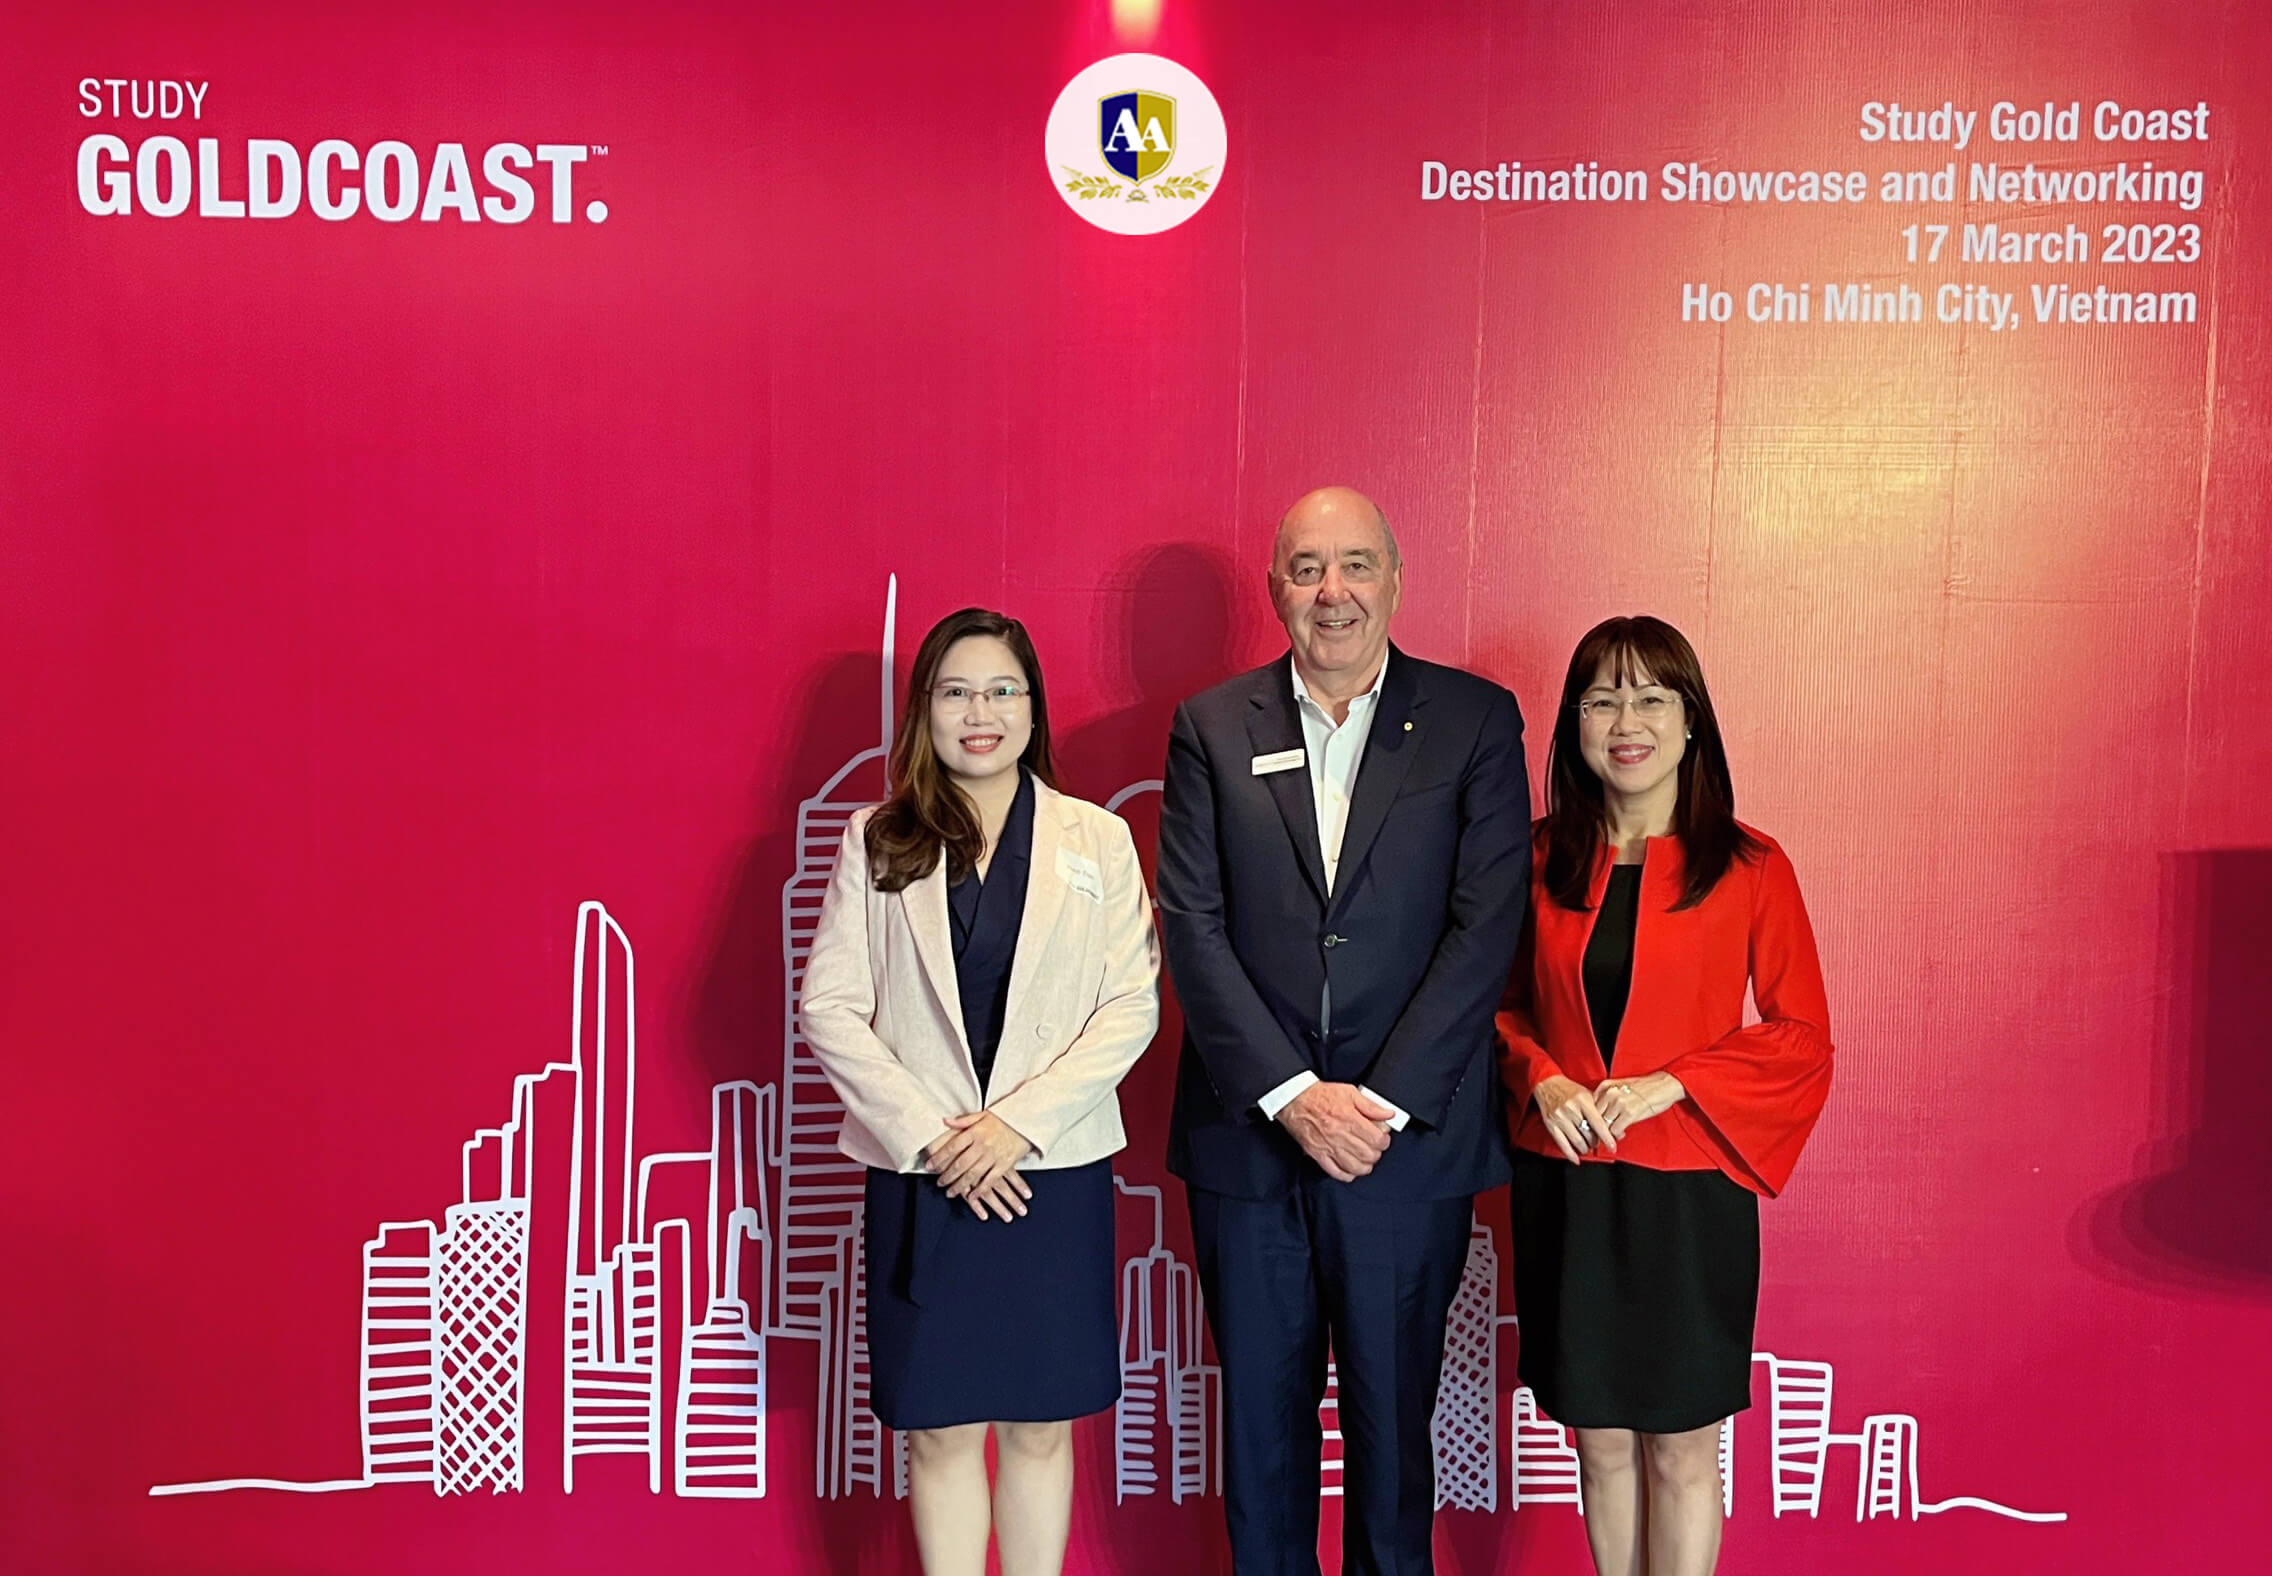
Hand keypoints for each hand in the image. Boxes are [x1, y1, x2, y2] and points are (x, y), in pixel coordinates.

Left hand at [927, 1111, 1033, 1219]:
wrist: (1027, 1121)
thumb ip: (962, 1120)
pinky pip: (990, 1180)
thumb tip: (945, 1121)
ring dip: (959, 1186)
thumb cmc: (1003, 1118)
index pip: (952, 1147)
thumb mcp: (982, 1115)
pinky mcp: (1004, 1165)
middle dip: (947, 1176)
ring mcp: (994, 1156)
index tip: (930, 1166)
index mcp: (975, 1132)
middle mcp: (982, 1145)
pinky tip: (972, 1197)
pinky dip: (980, 1191)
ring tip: (950, 1192)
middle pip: (960, 1164)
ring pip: (973, 1174)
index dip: (939, 1158)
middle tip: (938, 1183)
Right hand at [1279, 1082, 1394, 1181]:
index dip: (1384, 1141)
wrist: (1295, 1100)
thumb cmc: (1321, 1096)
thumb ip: (1371, 1105)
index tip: (1383, 1138)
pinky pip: (1336, 1172)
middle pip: (1368, 1155)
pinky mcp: (1318, 1155)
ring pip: (1355, 1167)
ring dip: (1365, 1166)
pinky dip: (1347, 1175)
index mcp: (1350, 1119)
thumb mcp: (1350, 1093)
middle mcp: (1340, 1135)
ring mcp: (1329, 1147)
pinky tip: (1351, 1169)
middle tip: (1375, 1148)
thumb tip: (1388, 1114)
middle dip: (1376, 1154)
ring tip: (1365, 1160)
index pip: (1376, 1140)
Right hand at [1533, 1075, 1614, 1162]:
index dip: (1607, 1138)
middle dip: (1595, 1142)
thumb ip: (1600, 1110)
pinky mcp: (1551, 1125)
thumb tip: (1615, 1129)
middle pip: (1588, 1134)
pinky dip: (1571, 1154)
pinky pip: (1562, 1144)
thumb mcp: (1587, 1094)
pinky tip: (1577, 1158)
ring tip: (1588, 1147)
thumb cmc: (1569, 1089)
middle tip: (1598, 1143)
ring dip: (1585, 1148)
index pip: (1598, 1123)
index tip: (1613, 1147)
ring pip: (1577, 1141)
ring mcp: (1560, 1117)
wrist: (1548, 1083)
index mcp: (1582, 1100)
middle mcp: (1571, 1109)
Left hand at [1592, 1073, 1683, 1142]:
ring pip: (1603, 1125)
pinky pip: (1615, 1130)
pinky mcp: (1629, 1113)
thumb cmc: (1645, 1087)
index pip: (1590, 1106)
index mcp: (1605, 1086)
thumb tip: (1598, 1115)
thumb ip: (1607, 1098)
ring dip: (1607, 1133)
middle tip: (1600, 1135)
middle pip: (1594, 1117)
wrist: (1664, 1084)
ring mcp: (1619, 1103)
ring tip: (1612, 1135)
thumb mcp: (1620, 1087)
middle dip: (1597, 1128)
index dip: (1591, 1119)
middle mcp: (1610, 1093)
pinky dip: (1617, 1135)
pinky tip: (1622, 1133)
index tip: (1592, 1127)